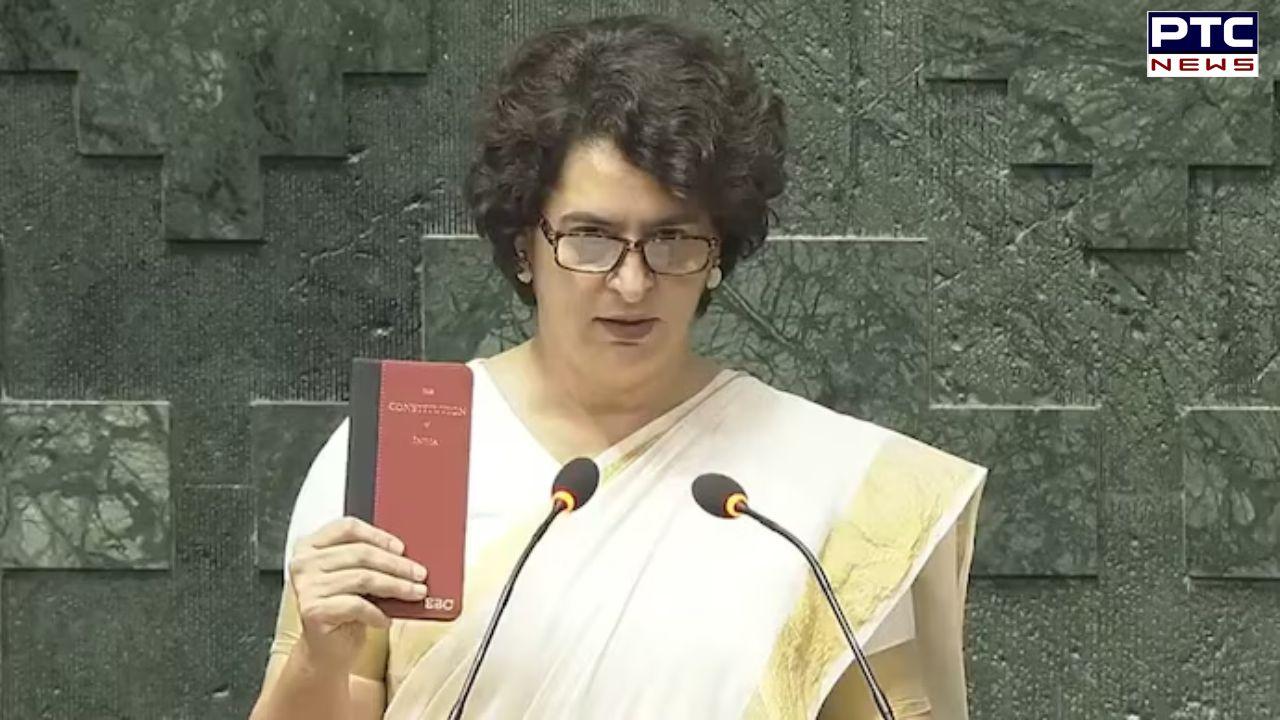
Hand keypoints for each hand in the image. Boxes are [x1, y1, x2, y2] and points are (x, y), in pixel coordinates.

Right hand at [287, 517, 427, 673]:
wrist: (325, 650)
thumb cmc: (343, 610)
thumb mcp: (355, 578)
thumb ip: (370, 561)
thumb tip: (408, 555)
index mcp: (311, 545)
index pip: (348, 528)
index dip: (378, 536)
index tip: (401, 548)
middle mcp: (303, 563)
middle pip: (360, 553)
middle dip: (396, 564)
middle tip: (420, 574)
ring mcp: (306, 587)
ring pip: (363, 578)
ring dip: (396, 586)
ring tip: (415, 593)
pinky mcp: (313, 610)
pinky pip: (356, 605)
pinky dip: (377, 612)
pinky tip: (387, 619)